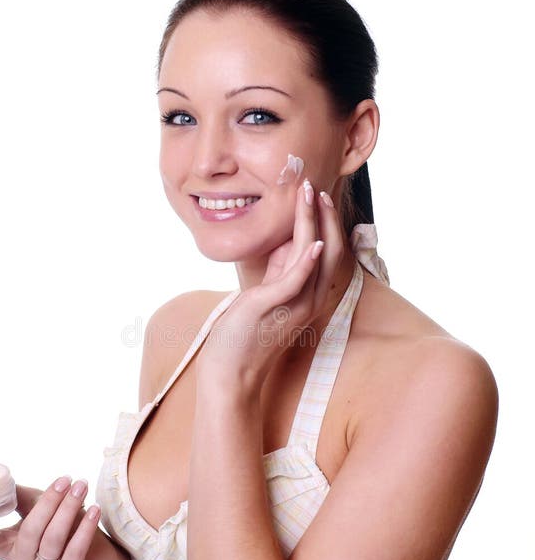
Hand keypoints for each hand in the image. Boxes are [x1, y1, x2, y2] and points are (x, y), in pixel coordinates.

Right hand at [0, 476, 115, 559]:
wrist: (96, 555)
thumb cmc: (61, 526)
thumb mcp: (37, 509)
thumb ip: (19, 497)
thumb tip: (4, 478)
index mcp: (6, 547)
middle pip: (29, 532)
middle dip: (49, 502)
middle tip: (66, 479)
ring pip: (53, 539)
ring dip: (69, 508)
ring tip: (81, 486)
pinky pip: (75, 551)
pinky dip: (85, 528)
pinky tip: (94, 509)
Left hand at [196, 179, 345, 388]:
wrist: (229, 372)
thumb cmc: (244, 333)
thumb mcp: (267, 293)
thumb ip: (280, 270)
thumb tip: (287, 242)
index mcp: (308, 296)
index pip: (327, 254)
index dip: (326, 224)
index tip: (319, 196)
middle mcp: (308, 302)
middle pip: (330, 253)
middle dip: (326, 217)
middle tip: (318, 188)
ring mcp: (293, 306)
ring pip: (315, 258)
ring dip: (314, 224)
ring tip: (310, 195)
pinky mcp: (272, 308)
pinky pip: (296, 282)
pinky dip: (307, 261)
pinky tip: (313, 240)